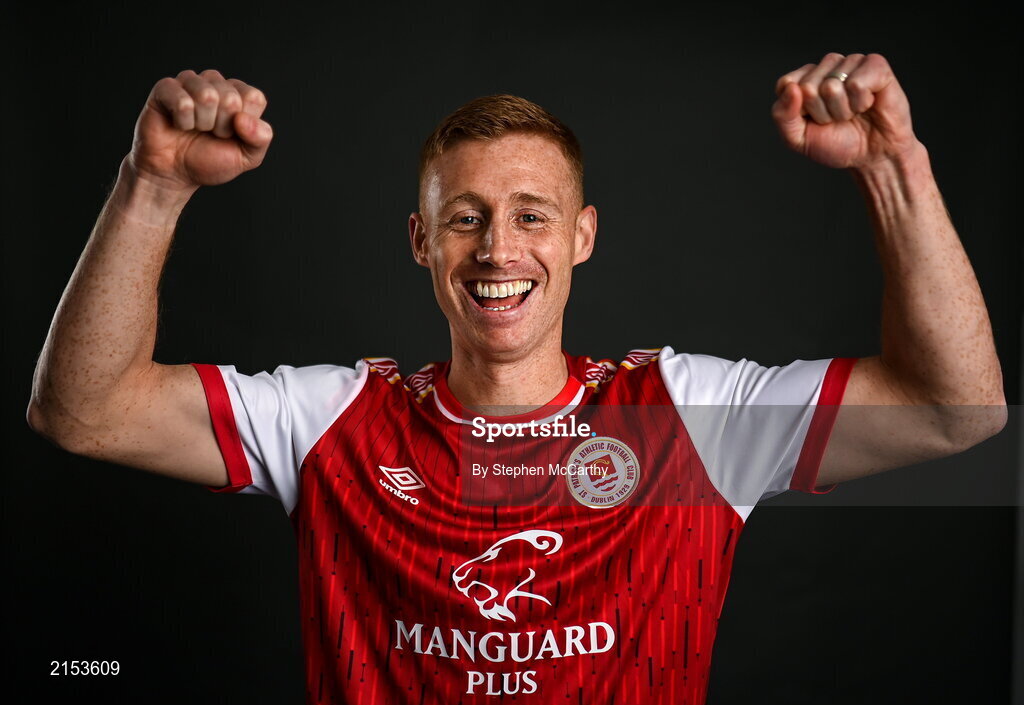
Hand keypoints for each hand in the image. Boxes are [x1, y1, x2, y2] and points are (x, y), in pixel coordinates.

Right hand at [127, 69, 272, 190]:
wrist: (175, 173)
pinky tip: (178, 124)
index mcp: (239, 95)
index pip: (254, 97)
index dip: (243, 125)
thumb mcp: (247, 157)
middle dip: (221, 126)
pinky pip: (182, 101)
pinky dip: (183, 122)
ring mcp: (190, 82)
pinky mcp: (165, 88)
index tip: (232, 135)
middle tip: (210, 134)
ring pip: (207, 96)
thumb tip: (243, 119)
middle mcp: (216, 83)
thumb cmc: (210, 161)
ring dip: (202, 123)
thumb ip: (260, 138)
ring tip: (195, 129)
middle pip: (230, 98)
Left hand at [771, 53, 918, 168]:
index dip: (799, 110)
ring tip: (853, 112)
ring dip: (842, 109)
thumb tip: (792, 88)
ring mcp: (851, 63)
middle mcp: (827, 67)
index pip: (786, 84)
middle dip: (822, 113)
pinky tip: (868, 104)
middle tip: (837, 119)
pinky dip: (861, 102)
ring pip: (831, 85)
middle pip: (807, 86)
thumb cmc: (837, 144)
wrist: (873, 156)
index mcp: (805, 79)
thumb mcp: (798, 139)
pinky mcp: (876, 65)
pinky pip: (857, 83)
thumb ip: (782, 116)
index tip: (813, 120)